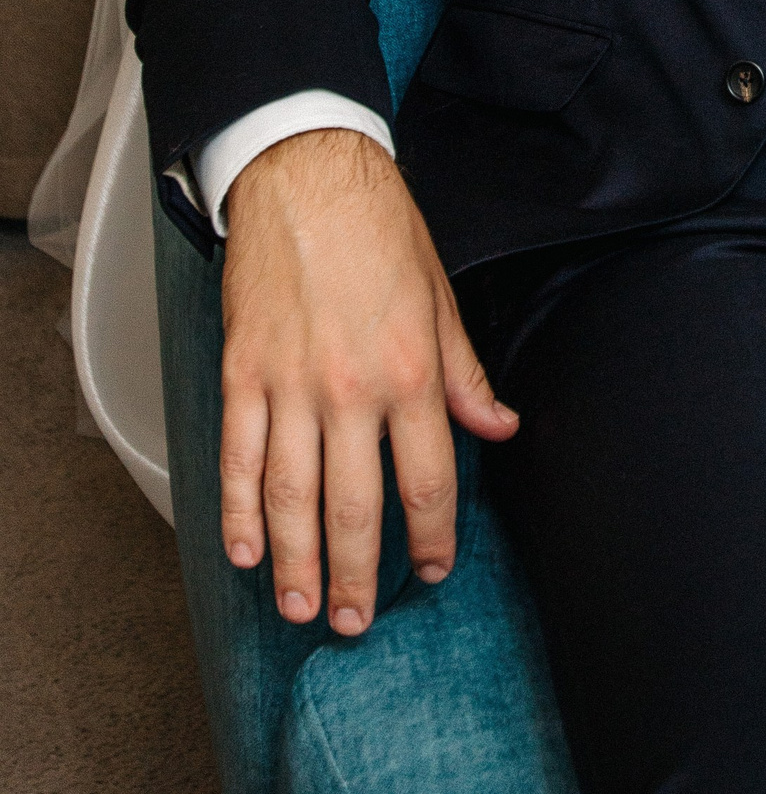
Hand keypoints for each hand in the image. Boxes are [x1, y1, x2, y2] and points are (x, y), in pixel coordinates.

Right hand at [219, 128, 517, 634]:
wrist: (304, 171)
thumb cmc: (377, 225)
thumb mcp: (439, 295)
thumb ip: (465, 372)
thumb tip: (499, 425)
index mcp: (410, 369)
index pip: (427, 480)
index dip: (432, 536)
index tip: (432, 567)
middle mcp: (349, 388)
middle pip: (353, 507)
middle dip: (356, 574)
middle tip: (353, 621)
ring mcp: (288, 384)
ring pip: (290, 498)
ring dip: (295, 562)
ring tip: (300, 607)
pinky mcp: (242, 372)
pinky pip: (238, 458)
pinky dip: (238, 512)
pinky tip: (245, 552)